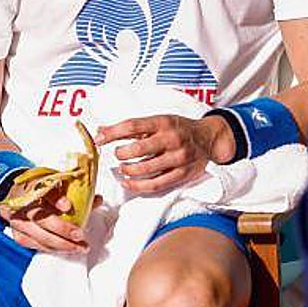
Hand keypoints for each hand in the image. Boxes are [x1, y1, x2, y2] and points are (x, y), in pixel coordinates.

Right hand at [0, 186, 90, 253]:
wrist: (16, 194)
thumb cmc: (40, 188)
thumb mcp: (56, 183)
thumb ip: (75, 192)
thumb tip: (97, 200)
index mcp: (34, 185)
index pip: (43, 191)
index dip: (55, 199)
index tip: (67, 205)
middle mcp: (24, 204)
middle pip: (41, 218)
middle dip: (62, 229)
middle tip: (79, 235)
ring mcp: (18, 221)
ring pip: (39, 236)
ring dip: (62, 244)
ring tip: (80, 247)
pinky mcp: (18, 235)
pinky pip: (36, 245)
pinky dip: (53, 249)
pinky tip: (67, 249)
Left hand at [94, 114, 234, 194]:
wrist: (208, 138)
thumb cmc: (179, 128)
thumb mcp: (159, 120)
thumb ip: (133, 127)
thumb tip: (101, 131)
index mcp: (163, 122)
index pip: (133, 126)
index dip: (113, 132)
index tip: (99, 138)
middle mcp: (172, 139)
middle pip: (138, 149)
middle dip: (121, 153)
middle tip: (118, 154)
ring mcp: (178, 157)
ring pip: (146, 169)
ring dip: (128, 170)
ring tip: (123, 168)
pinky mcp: (182, 174)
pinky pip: (156, 184)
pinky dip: (138, 186)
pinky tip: (129, 183)